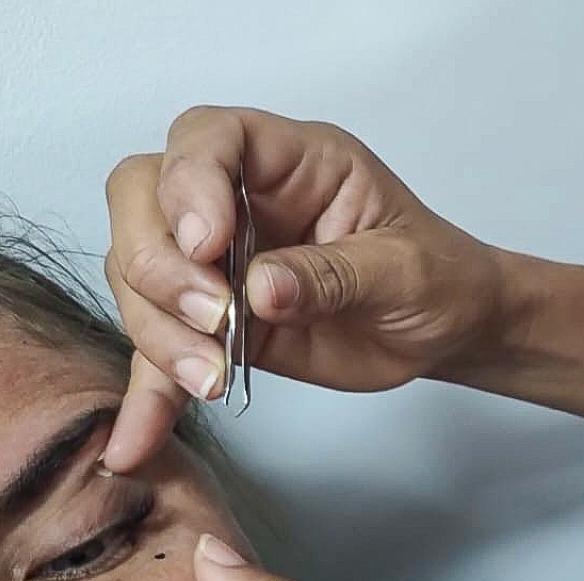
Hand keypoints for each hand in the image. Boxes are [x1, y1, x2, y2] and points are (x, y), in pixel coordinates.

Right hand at [102, 106, 508, 472]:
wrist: (447, 332)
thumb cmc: (438, 277)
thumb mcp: (404, 270)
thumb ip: (333, 274)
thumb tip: (258, 289)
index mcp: (293, 161)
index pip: (209, 137)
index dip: (190, 182)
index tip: (210, 244)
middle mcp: (241, 201)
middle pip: (143, 198)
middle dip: (159, 262)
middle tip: (212, 318)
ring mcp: (219, 262)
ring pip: (138, 276)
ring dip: (157, 330)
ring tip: (211, 378)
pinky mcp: (214, 325)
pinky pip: (163, 352)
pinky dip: (149, 396)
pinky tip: (136, 440)